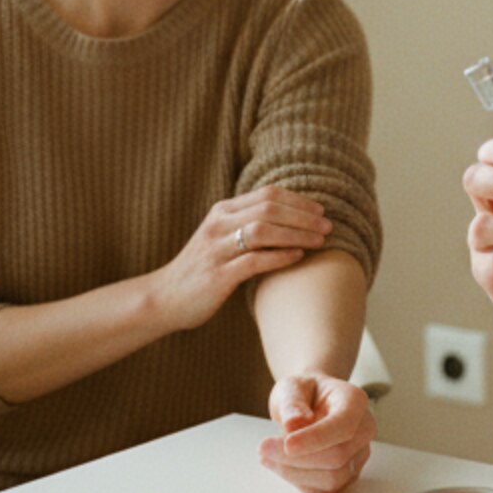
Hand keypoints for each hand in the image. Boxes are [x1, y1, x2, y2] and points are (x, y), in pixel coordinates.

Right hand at [151, 189, 330, 332]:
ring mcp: (217, 249)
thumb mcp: (221, 238)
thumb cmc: (201, 269)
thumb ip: (247, 225)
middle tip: (328, 225)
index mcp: (222, 211)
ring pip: (264, 231)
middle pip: (269, 209)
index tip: (320, 210)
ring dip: (297, 233)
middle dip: (304, 216)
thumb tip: (290, 219)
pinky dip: (280, 256)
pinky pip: (254, 260)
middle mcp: (218, 224)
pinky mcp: (218, 275)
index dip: (298, 200)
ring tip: (320, 240)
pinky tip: (299, 257)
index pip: (267, 195)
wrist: (164, 298)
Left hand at [259, 374, 374, 492]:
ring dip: (294, 472)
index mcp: (355, 401)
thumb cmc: (303, 393)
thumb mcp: (291, 387)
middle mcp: (364, 429)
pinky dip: (297, 480)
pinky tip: (279, 464)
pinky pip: (323, 490)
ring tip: (267, 455)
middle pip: (337, 457)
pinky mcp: (346, 476)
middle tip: (263, 448)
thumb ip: (292, 402)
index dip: (316, 438)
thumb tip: (294, 423)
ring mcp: (358, 455)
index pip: (343, 425)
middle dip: (296, 458)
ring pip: (332, 479)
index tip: (287, 444)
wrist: (309, 403)